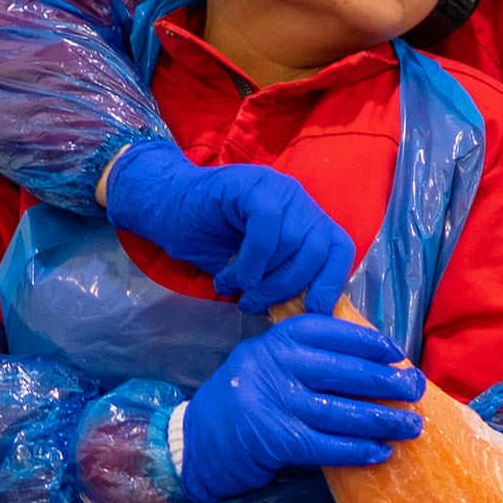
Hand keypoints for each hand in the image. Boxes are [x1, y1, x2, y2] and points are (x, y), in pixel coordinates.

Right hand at [102, 140, 355, 314]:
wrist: (163, 205)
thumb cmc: (206, 239)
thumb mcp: (250, 268)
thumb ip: (278, 280)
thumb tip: (303, 318)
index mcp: (305, 219)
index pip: (340, 248)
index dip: (331, 283)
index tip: (313, 312)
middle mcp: (298, 200)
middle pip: (320, 248)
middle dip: (289, 286)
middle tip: (255, 303)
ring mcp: (278, 188)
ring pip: (295, 240)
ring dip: (264, 277)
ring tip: (234, 287)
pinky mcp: (253, 184)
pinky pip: (268, 226)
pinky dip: (254, 259)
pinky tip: (232, 273)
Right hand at [179, 314, 424, 502]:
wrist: (194, 443)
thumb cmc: (242, 401)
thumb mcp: (266, 362)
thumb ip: (307, 357)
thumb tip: (372, 363)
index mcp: (277, 340)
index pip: (334, 333)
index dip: (371, 343)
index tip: (397, 353)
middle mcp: (276, 365)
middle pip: (347, 372)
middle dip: (388, 382)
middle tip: (416, 390)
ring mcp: (275, 402)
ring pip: (344, 411)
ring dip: (384, 421)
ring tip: (411, 426)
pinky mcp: (276, 439)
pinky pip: (329, 445)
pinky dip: (359, 450)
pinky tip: (381, 452)